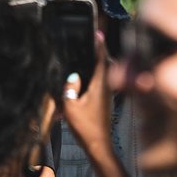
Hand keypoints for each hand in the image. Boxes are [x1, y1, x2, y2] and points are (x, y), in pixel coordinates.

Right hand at [62, 33, 112, 158]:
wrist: (98, 145)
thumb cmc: (85, 127)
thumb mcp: (71, 108)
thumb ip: (69, 90)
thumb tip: (72, 77)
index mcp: (100, 84)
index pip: (102, 58)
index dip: (99, 44)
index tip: (97, 32)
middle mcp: (107, 86)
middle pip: (105, 63)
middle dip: (99, 51)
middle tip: (92, 41)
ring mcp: (108, 93)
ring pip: (105, 72)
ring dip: (98, 63)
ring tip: (89, 55)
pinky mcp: (106, 100)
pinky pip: (102, 81)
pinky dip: (96, 75)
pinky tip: (86, 78)